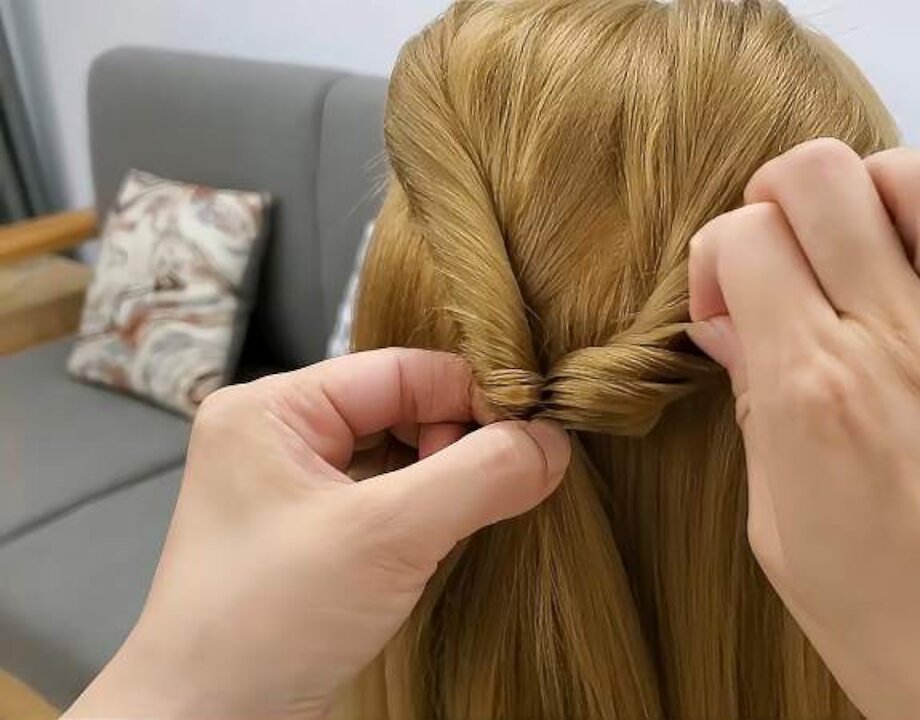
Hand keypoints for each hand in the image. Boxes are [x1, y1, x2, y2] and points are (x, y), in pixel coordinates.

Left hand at [66, 349, 569, 719]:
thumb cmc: (262, 628)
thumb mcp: (385, 537)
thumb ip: (478, 476)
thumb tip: (553, 442)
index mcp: (270, 409)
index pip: (401, 370)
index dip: (474, 396)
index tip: (538, 434)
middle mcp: (277, 439)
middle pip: (403, 409)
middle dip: (463, 442)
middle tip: (509, 483)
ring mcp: (293, 494)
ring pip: (401, 459)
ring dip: (451, 480)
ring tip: (487, 511)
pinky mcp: (312, 544)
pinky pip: (390, 504)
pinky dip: (432, 514)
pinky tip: (457, 536)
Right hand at [687, 140, 919, 719]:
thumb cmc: (897, 632)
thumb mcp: (782, 533)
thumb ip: (758, 412)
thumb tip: (735, 328)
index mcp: (814, 392)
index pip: (745, 238)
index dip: (721, 257)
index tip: (733, 302)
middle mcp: (901, 343)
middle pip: (825, 177)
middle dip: (785, 192)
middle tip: (791, 244)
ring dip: (888, 190)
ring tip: (881, 239)